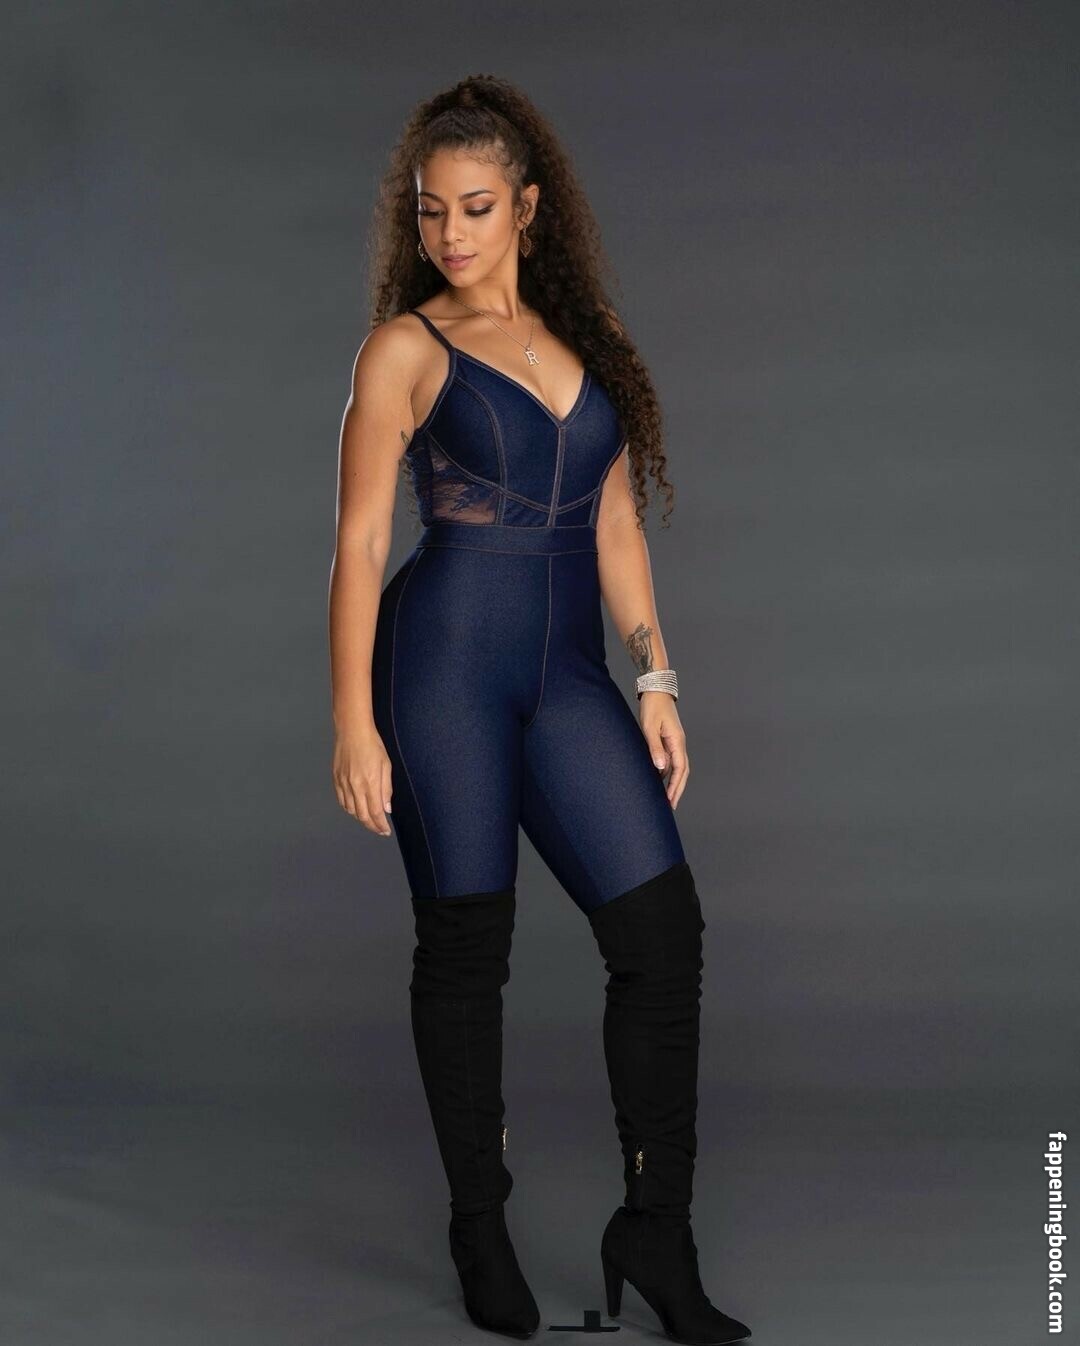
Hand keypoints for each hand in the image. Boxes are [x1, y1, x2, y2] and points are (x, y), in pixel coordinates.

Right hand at [332, 726, 393, 835]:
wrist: (352, 730)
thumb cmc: (373, 744)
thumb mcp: (386, 765)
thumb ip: (386, 788)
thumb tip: (386, 808)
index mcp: (370, 783)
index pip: (375, 812)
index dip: (380, 825)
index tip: (385, 831)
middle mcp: (355, 786)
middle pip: (362, 815)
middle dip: (372, 825)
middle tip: (379, 829)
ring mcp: (343, 783)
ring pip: (351, 810)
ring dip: (361, 818)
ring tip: (370, 819)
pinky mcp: (336, 779)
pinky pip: (342, 801)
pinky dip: (349, 808)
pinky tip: (356, 808)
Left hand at [638, 691, 688, 808]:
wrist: (656, 689)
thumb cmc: (652, 706)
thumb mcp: (650, 728)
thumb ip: (655, 748)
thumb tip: (661, 768)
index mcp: (677, 741)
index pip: (680, 769)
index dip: (676, 787)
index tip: (671, 801)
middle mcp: (678, 743)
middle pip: (682, 771)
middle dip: (677, 789)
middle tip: (671, 806)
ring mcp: (674, 741)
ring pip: (677, 766)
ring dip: (673, 782)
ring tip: (665, 797)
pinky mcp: (668, 739)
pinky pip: (670, 759)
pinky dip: (667, 771)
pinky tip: (658, 779)